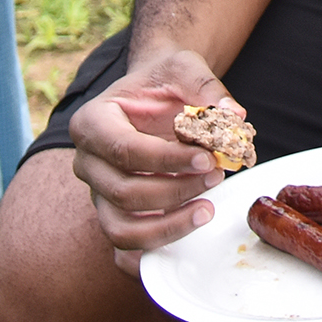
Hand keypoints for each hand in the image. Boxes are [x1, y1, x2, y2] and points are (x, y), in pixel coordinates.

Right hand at [68, 48, 239, 274]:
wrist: (154, 92)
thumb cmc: (164, 79)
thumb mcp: (185, 68)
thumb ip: (206, 88)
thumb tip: (234, 116)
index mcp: (92, 122)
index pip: (124, 150)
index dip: (167, 160)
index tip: (209, 159)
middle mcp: (86, 162)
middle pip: (123, 192)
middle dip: (175, 190)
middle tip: (218, 177)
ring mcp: (97, 193)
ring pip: (120, 228)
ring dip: (167, 226)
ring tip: (207, 211)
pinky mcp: (113, 214)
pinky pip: (123, 247)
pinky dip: (150, 253)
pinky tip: (184, 238)